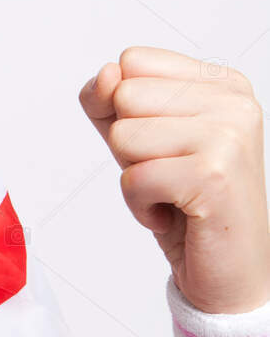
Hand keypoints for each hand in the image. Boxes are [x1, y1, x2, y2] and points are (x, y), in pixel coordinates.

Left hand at [79, 47, 269, 314]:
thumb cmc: (185, 204)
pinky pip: (133, 178)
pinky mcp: (213, 174)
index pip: (131, 62)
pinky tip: (175, 215)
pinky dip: (141, 207)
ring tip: (174, 195)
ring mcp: (228, 135)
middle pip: (125, 96)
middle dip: (130, 146)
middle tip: (171, 175)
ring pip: (124, 136)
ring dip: (135, 178)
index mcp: (222, 83)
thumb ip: (110, 100)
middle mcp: (233, 101)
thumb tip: (103, 75)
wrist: (229, 273)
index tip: (164, 146)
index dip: (124, 110)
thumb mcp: (138, 141)